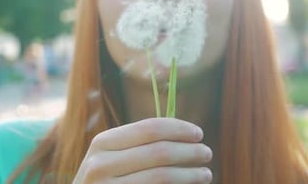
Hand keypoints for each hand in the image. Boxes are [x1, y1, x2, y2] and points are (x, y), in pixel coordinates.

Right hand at [72, 118, 212, 183]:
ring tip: (206, 174)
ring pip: (162, 176)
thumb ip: (139, 144)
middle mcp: (100, 164)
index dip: (178, 128)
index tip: (199, 133)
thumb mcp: (111, 157)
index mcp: (103, 142)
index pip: (149, 128)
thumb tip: (184, 132)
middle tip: (207, 153)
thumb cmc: (104, 180)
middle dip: (190, 151)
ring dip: (191, 174)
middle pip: (160, 152)